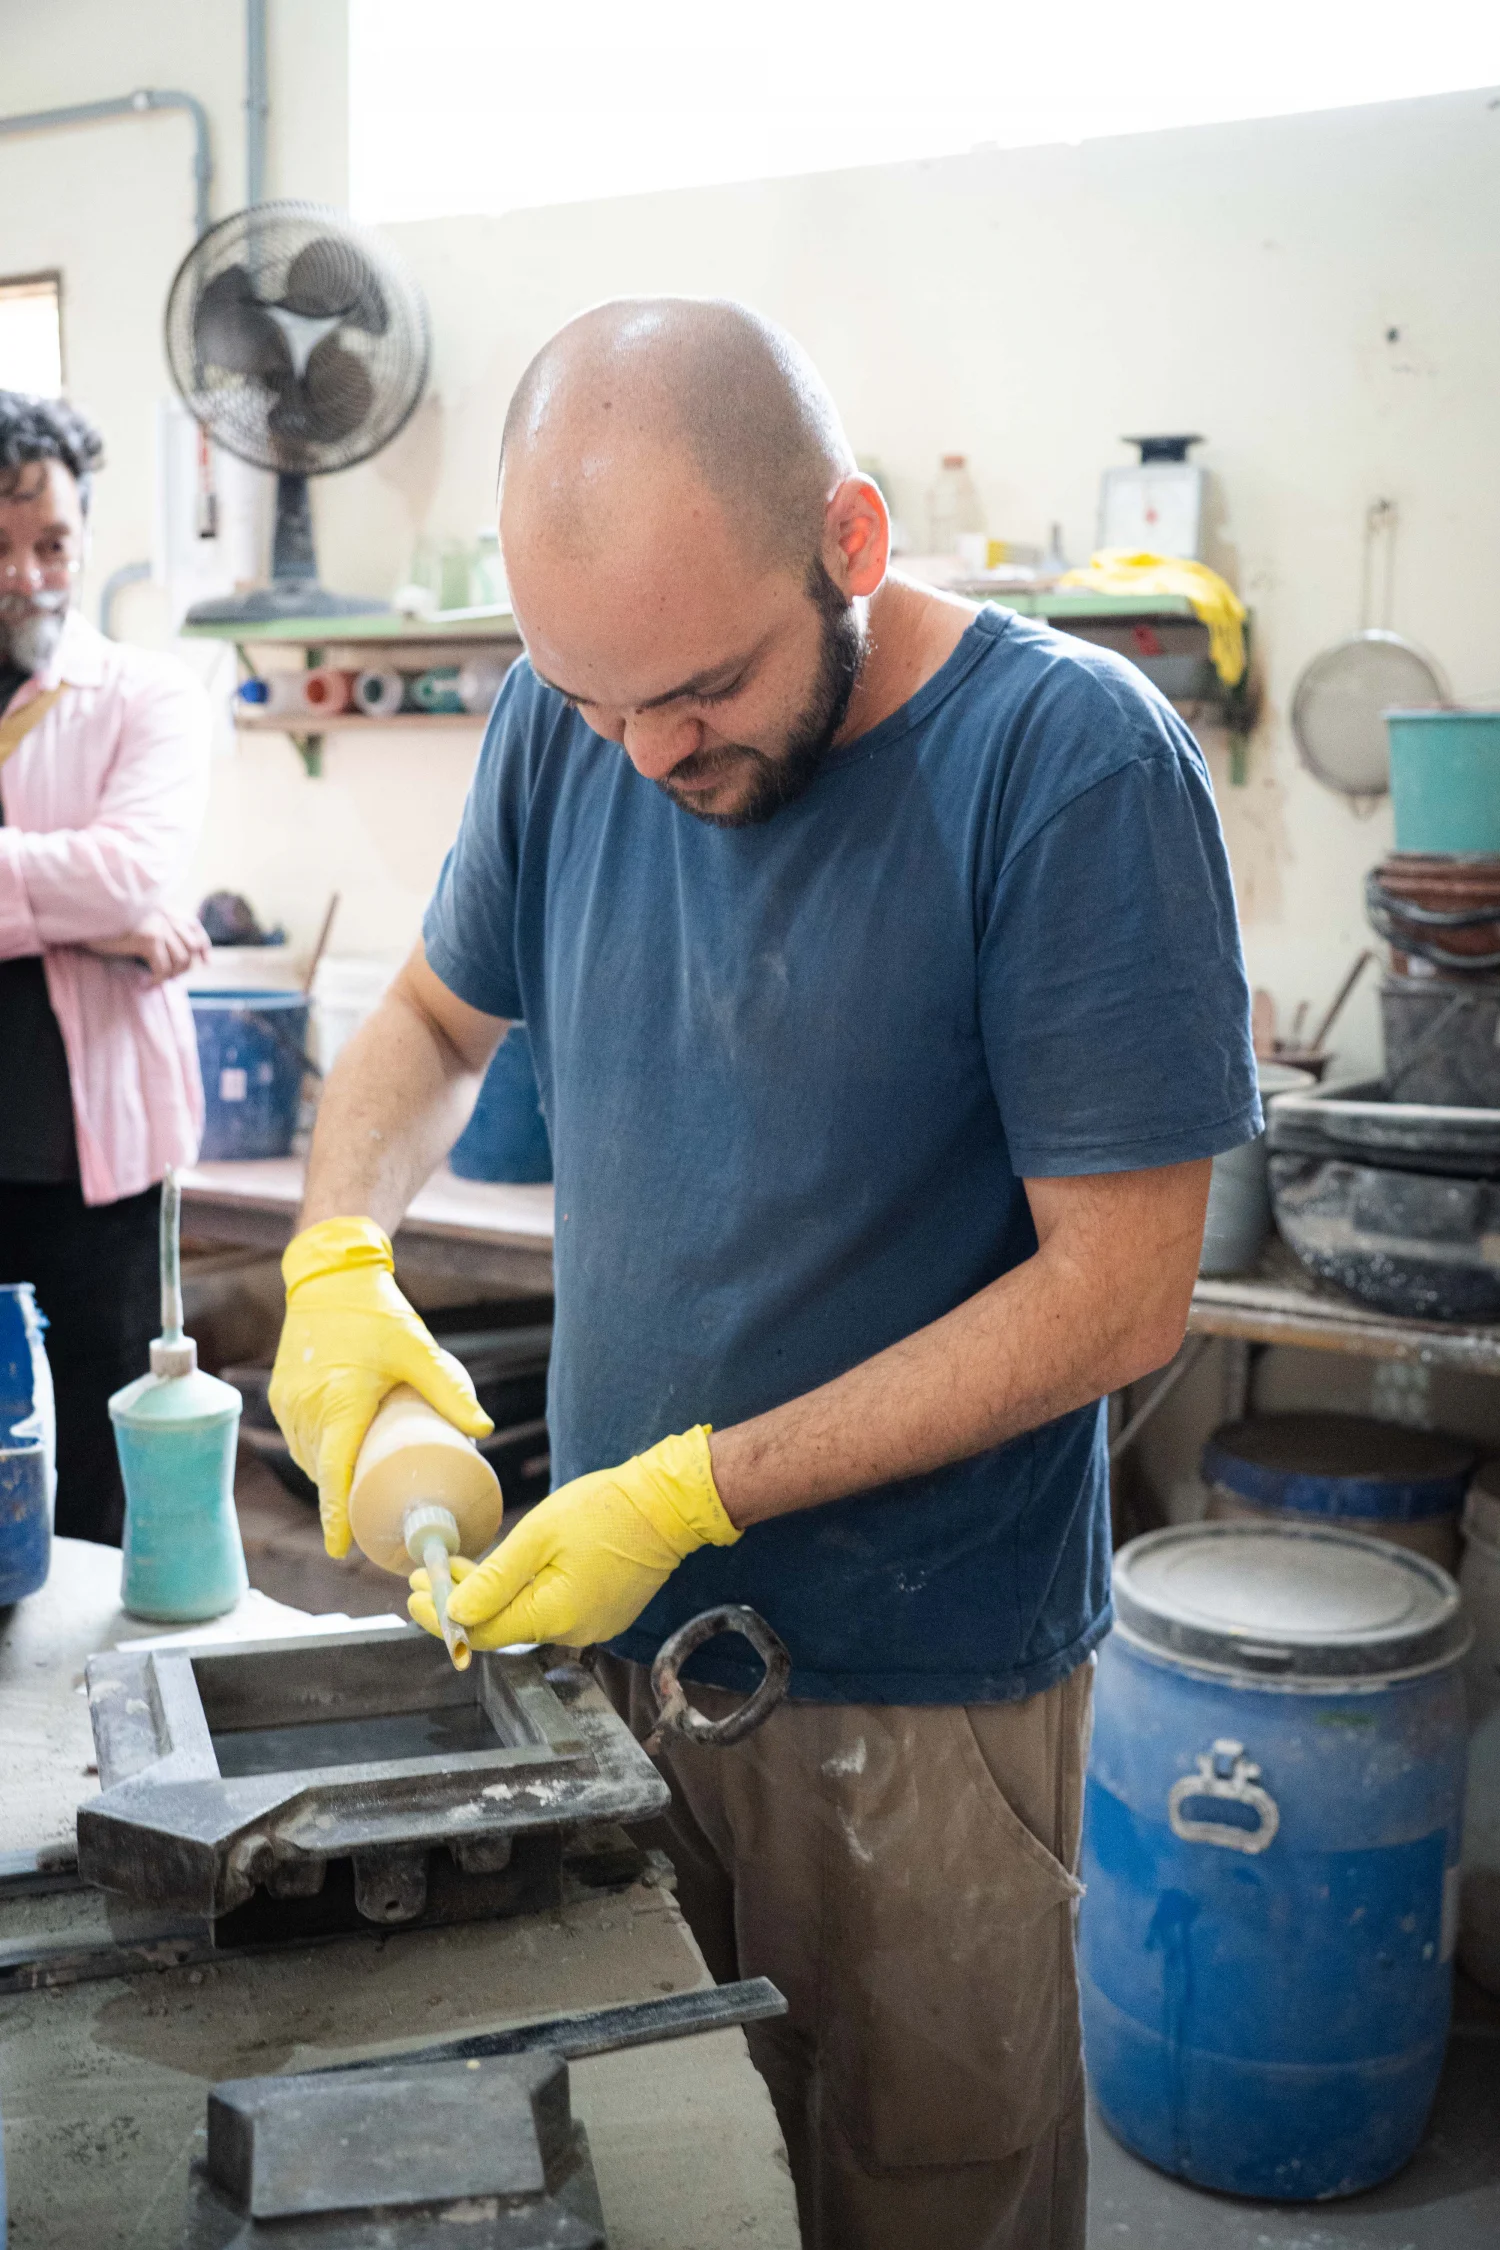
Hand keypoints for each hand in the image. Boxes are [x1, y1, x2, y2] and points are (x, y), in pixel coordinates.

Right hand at [86, 907, 211, 983]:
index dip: (203, 946)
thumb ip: (153, 925)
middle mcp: (166, 915)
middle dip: (185, 966)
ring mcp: (159, 926)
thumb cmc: (103, 917)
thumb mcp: (133, 917)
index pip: (195, 927)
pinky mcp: (148, 939)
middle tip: (168, 976)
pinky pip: (162, 968)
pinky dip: (156, 980)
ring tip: (155, 980)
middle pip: (192, 948)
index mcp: (164, 908)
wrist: (84, 911)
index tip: (204, 962)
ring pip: (181, 960)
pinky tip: (145, 984)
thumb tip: (167, 948)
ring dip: (170, 975)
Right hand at [268, 1216, 492, 1557]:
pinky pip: (300, 1440)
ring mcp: (289, 1403)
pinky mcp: (281, 1397)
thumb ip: (450, 1389)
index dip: (336, 1513)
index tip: (341, 1547)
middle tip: (371, 1523)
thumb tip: (483, 1431)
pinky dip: (317, 1457)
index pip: (334, 1471)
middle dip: (342, 1501)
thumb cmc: (376, 1313)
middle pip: (323, 1471)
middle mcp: (307, 1407)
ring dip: (330, 1478)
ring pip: (308, 1459)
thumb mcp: (418, 1349)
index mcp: (340, 1400)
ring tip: (360, 1492)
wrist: (329, 1277)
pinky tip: (337, 1463)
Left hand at [407, 1426, 738, 1648]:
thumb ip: (495, 1579)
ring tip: (457, 1568)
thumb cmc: (605, 1511)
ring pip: (524, 1617)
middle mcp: (572, 1632)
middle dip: (460, 1603)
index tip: (412, 1596)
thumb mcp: (539, 1535)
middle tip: (427, 1576)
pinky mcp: (602, 1612)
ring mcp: (590, 1625)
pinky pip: (549, 1609)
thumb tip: (455, 1614)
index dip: (441, 1618)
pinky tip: (502, 1571)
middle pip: (501, 1627)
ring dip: (488, 1596)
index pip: (482, 1633)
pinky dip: (519, 1593)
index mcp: (553, 1616)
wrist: (668, 1505)